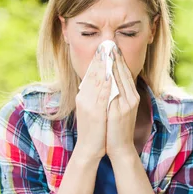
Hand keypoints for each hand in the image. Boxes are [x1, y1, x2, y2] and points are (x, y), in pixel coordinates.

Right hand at [75, 46, 110, 160]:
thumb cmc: (94, 129)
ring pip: (97, 81)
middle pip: (92, 74)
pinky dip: (105, 83)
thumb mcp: (92, 109)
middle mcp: (84, 98)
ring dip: (103, 66)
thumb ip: (94, 95)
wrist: (89, 148)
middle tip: (105, 44)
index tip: (102, 48)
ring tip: (108, 53)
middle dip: (100, 59)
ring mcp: (89, 105)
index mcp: (83, 96)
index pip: (90, 74)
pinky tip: (109, 74)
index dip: (97, 61)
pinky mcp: (96, 112)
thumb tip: (100, 82)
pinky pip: (101, 94)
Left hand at [106, 46, 139, 159]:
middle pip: (123, 73)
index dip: (118, 60)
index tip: (112, 47)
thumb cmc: (117, 128)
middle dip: (116, 58)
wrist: (120, 147)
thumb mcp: (120, 108)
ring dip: (112, 64)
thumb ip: (118, 94)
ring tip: (106, 51)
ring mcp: (127, 104)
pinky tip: (105, 70)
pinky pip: (115, 91)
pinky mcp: (121, 110)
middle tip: (109, 43)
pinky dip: (110, 79)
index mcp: (132, 96)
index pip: (125, 73)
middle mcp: (132, 97)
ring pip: (120, 79)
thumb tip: (110, 80)